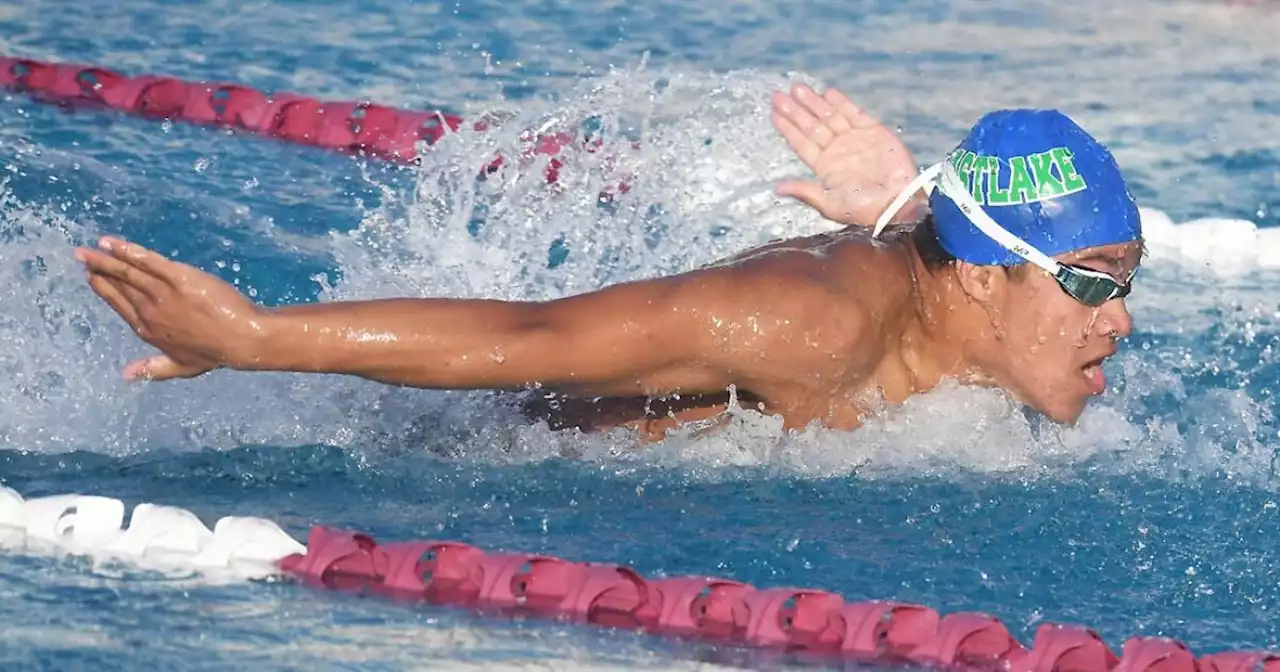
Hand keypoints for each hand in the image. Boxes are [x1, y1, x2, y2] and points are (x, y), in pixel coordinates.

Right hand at [75, 236, 265, 380]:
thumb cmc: (216, 352)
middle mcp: (149, 311)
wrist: (242, 339)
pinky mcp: (177, 278)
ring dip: (105, 259)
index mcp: (148, 330)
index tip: (93, 277)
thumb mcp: (182, 366)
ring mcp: (162, 293)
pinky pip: (146, 261)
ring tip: (88, 250)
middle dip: (99, 270)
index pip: (119, 305)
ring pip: (127, 272)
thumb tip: (125, 376)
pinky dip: (127, 251)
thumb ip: (152, 369)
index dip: (105, 290)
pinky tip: (112, 244)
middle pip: (119, 286)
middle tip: (82, 257)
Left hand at [771, 84, 924, 226]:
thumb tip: (777, 188)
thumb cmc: (862, 208)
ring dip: (814, 103)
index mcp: (824, 166)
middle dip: (796, 111)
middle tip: (778, 96)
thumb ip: (804, 191)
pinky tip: (828, 93)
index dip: (788, 128)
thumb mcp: (829, 203)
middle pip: (812, 126)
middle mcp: (837, 150)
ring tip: (797, 89)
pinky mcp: (874, 131)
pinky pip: (854, 114)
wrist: (897, 203)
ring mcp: (854, 139)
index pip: (801, 143)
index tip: (773, 113)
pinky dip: (842, 103)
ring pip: (829, 116)